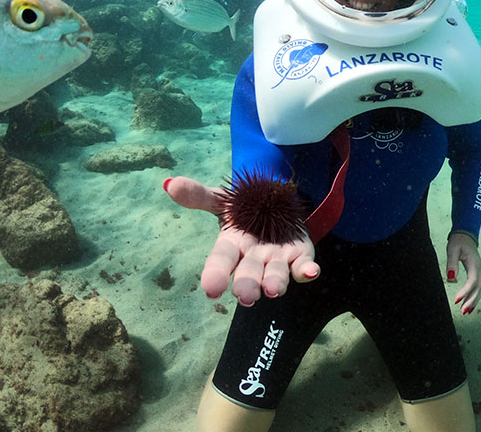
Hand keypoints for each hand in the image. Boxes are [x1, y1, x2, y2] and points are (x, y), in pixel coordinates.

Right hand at [164, 176, 320, 305]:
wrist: (276, 202)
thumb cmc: (244, 208)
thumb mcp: (222, 199)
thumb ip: (199, 195)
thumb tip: (169, 184)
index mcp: (232, 245)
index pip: (221, 261)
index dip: (216, 275)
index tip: (211, 289)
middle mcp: (254, 257)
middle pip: (249, 273)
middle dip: (248, 285)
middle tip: (246, 297)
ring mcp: (278, 258)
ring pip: (276, 274)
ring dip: (276, 282)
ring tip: (273, 291)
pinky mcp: (300, 255)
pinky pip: (303, 266)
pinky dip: (306, 271)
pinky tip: (310, 273)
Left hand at [446, 232, 480, 314]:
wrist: (465, 236)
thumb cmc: (458, 242)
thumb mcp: (452, 249)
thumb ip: (452, 263)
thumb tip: (451, 278)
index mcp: (475, 264)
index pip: (472, 281)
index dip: (465, 292)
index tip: (456, 300)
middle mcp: (479, 269)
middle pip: (478, 288)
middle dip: (471, 300)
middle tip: (463, 311)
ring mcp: (480, 272)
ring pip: (480, 290)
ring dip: (474, 301)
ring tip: (466, 311)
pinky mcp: (477, 273)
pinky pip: (478, 287)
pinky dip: (475, 296)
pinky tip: (469, 304)